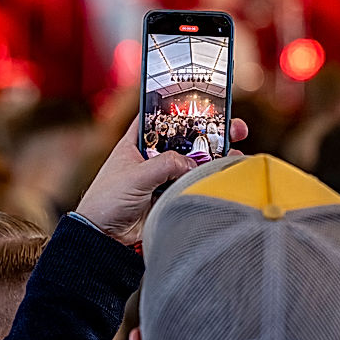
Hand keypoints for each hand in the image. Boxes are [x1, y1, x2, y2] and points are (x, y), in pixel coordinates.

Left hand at [75, 117, 247, 244]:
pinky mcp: (171, 194)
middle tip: (233, 127)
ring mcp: (163, 175)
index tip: (206, 101)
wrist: (104, 238)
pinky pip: (194, 182)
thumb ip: (164, 165)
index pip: (160, 116)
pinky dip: (209, 177)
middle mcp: (152, 156)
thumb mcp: (135, 176)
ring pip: (194, 160)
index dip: (181, 107)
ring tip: (235, 151)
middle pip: (185, 137)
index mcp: (136, 142)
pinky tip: (225, 172)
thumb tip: (190, 163)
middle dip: (210, 131)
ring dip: (214, 155)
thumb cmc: (106, 201)